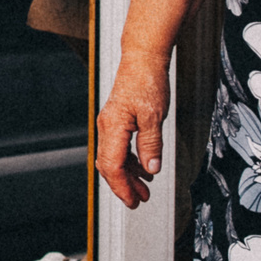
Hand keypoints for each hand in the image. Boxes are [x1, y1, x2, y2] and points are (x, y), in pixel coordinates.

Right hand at [96, 47, 169, 207]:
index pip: (112, 166)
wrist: (142, 59)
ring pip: (114, 158)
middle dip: (124, 186)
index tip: (134, 200)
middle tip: (140, 200)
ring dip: (128, 175)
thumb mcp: (154, 116)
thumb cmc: (146, 81)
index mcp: (113, 127)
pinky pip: (119, 148)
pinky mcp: (117, 121)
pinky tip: (144, 167)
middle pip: (109, 166)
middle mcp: (107, 127)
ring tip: (145, 187)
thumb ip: (151, 145)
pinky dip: (131, 161)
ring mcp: (110, 124)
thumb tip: (151, 168)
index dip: (123, 187)